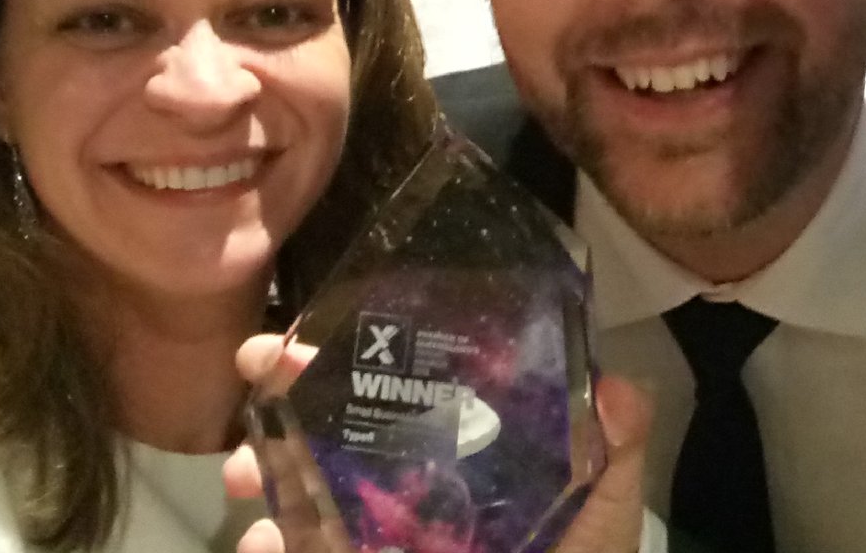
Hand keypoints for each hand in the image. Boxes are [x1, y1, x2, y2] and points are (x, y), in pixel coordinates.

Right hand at [225, 337, 652, 552]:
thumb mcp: (604, 506)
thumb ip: (615, 448)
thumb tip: (619, 387)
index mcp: (459, 451)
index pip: (396, 385)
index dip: (347, 355)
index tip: (303, 334)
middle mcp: (404, 489)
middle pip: (327, 430)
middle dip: (280, 399)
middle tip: (256, 373)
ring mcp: (372, 535)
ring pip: (296, 496)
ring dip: (261, 471)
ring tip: (246, 471)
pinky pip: (297, 550)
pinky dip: (270, 544)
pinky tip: (265, 538)